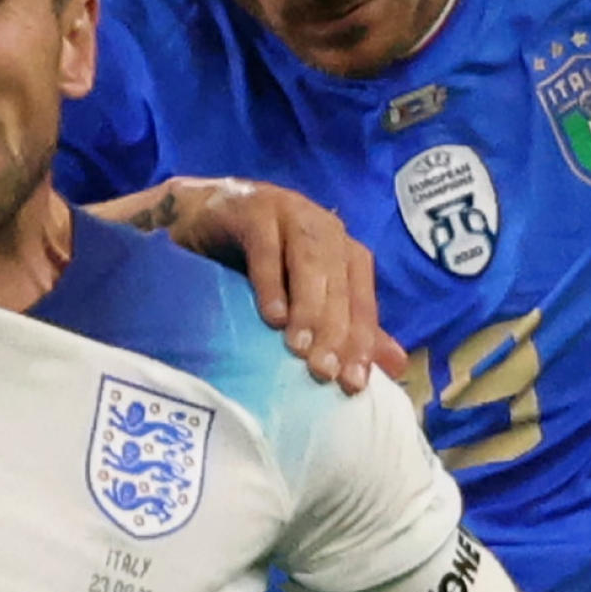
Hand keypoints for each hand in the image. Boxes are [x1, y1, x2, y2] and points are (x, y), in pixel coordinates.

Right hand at [150, 177, 407, 392]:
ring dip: (308, 305)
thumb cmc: (249, 264)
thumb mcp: (298, 298)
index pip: (363, 295)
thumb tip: (398, 365)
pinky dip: (271, 280)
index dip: (362, 340)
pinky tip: (270, 316)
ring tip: (299, 348)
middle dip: (336, 329)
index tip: (352, 385)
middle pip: (340, 279)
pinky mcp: (250, 207)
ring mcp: (287, 210)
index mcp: (342, 248)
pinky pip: (266, 245)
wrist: (191, 219)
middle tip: (324, 373)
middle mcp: (322, 226)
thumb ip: (346, 327)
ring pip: (310, 258)